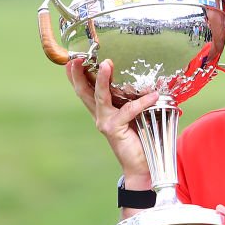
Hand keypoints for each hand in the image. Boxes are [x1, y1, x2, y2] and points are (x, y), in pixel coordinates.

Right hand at [66, 58, 158, 184]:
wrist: (143, 165)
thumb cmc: (142, 138)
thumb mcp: (137, 115)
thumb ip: (136, 100)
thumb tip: (150, 82)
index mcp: (102, 111)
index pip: (86, 90)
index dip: (77, 76)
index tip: (71, 59)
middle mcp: (100, 115)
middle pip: (84, 91)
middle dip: (79, 73)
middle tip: (76, 58)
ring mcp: (105, 122)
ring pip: (100, 96)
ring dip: (102, 79)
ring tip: (106, 64)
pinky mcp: (114, 129)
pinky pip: (128, 111)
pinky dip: (142, 102)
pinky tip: (153, 95)